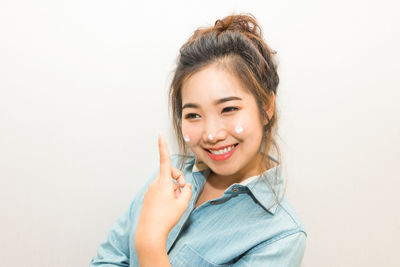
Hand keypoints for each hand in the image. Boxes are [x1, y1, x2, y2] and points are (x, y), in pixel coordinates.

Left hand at [135, 133, 192, 247]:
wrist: (150, 232)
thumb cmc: (166, 217)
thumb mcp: (183, 204)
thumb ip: (187, 191)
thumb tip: (186, 186)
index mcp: (163, 182)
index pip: (164, 159)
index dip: (163, 146)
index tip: (160, 134)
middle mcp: (155, 183)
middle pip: (170, 173)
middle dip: (178, 179)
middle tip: (183, 190)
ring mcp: (150, 190)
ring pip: (166, 183)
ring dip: (173, 189)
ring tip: (175, 203)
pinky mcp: (149, 197)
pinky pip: (161, 191)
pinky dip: (167, 194)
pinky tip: (168, 207)